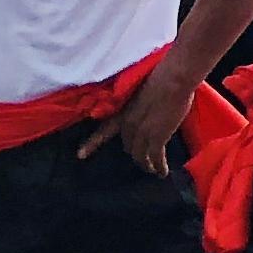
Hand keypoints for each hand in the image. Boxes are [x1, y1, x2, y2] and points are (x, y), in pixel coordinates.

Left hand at [78, 55, 203, 174]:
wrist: (172, 80)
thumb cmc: (159, 79)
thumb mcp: (139, 94)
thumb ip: (138, 107)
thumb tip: (145, 112)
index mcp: (122, 113)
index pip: (103, 131)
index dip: (91, 144)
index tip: (80, 155)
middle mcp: (128, 125)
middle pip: (128, 146)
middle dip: (135, 154)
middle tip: (142, 160)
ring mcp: (142, 133)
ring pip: (140, 156)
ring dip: (146, 165)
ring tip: (152, 170)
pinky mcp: (157, 138)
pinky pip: (156, 158)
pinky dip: (159, 167)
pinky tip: (163, 173)